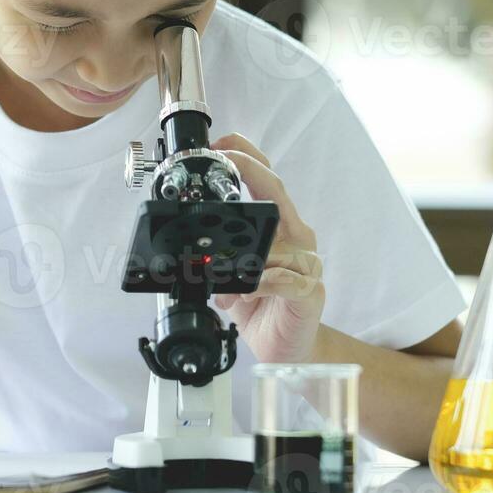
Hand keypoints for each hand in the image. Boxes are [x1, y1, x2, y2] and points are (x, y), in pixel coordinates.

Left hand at [210, 133, 325, 363]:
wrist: (284, 347)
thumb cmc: (260, 305)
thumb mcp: (228, 272)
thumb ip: (215, 250)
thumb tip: (182, 238)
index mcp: (277, 225)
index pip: (266, 177)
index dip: (245, 155)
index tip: (220, 145)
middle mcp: (295, 237)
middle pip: (277, 192)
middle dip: (249, 172)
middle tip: (223, 166)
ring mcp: (306, 264)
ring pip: (285, 237)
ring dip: (252, 244)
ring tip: (225, 257)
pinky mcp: (310, 294)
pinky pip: (292, 281)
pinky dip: (269, 281)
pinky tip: (253, 287)